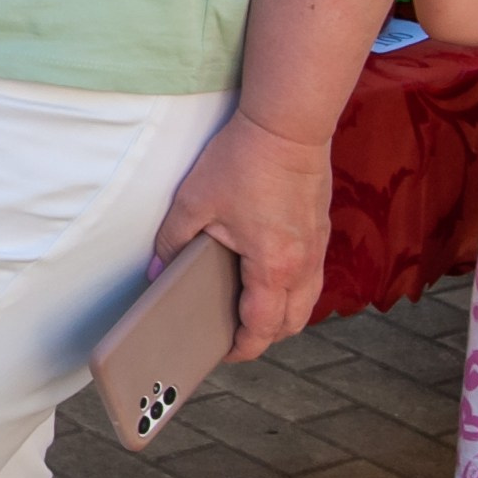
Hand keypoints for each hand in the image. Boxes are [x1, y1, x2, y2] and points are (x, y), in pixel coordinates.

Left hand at [149, 108, 334, 360]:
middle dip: (266, 336)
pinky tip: (268, 274)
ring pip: (308, 301)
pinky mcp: (321, 229)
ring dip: (283, 313)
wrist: (288, 124)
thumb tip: (156, 272)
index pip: (263, 328)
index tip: (224, 353)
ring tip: (251, 308)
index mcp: (273, 266)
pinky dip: (294, 287)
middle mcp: (303, 264)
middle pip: (292, 323)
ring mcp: (317, 247)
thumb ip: (171, 242)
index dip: (243, 348)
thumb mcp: (194, 202)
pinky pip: (312, 275)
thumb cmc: (243, 160)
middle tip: (234, 333)